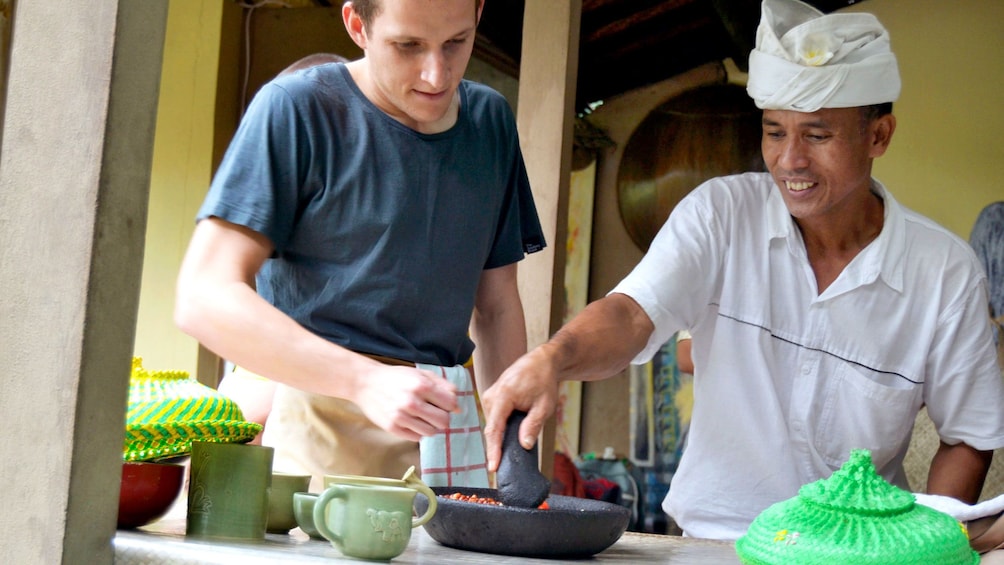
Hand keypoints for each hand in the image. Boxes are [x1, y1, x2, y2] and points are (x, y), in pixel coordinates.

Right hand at [353, 364, 458, 441]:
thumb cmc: (396, 377)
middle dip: (443, 418)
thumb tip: (458, 402)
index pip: (450, 404)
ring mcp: (401, 417)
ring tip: (423, 418)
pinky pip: (416, 437)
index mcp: (421, 386)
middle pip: (443, 421)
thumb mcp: (420, 374)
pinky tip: (412, 422)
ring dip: (431, 426)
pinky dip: (418, 432)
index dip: (452, 405)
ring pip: (431, 432)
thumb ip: (442, 385)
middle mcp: (412, 402)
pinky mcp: (392, 428)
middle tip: (436, 413)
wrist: (366, 383)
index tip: (446, 405)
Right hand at [481, 346, 560, 472]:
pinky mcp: (492, 398)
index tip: (493, 468)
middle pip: (493, 429)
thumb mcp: (544, 406)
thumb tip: (524, 445)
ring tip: (515, 443)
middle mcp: (491, 396)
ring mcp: (489, 396)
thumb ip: (533, 426)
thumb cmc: (543, 381)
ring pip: (494, 425)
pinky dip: (503, 427)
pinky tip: (513, 432)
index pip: (495, 429)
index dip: (494, 450)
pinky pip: (496, 418)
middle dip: (500, 446)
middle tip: (511, 464)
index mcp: (503, 396)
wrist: (540, 362)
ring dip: (503, 435)